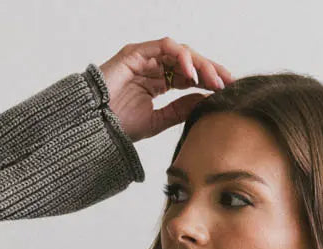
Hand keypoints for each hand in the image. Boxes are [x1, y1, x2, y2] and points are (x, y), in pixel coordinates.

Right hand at [97, 37, 233, 143]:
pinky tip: (192, 73)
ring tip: (213, 80)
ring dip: (200, 63)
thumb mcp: (158, 120)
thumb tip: (206, 101)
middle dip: (211, 70)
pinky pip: (164, 46)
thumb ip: (181, 110)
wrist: (95, 128)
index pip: (190, 76)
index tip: (228, 91)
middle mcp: (153, 67)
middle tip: (228, 83)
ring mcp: (145, 58)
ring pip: (180, 52)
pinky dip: (181, 56)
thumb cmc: (118, 126)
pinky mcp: (136, 52)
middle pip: (189, 61)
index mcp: (158, 83)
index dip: (209, 81)